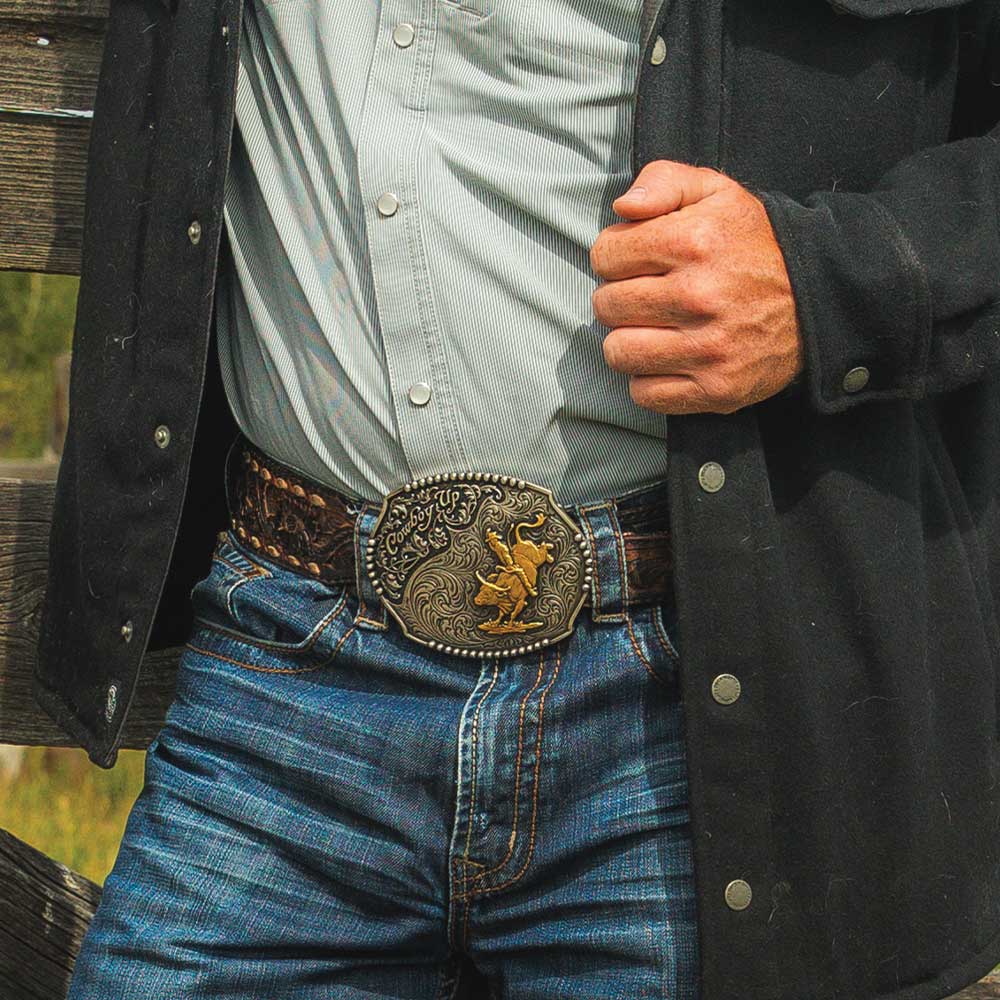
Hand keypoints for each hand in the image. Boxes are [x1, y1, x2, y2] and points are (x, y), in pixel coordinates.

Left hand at [590, 160, 803, 414]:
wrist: (819, 298)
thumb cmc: (754, 243)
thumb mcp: (716, 191)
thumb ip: (663, 180)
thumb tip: (623, 207)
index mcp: (694, 242)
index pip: (605, 255)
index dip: (616, 255)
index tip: (639, 260)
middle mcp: (700, 297)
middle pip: (607, 306)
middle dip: (620, 298)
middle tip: (648, 296)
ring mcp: (709, 349)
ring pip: (618, 353)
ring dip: (629, 342)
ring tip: (655, 329)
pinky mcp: (716, 390)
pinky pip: (644, 394)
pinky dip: (649, 380)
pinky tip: (670, 359)